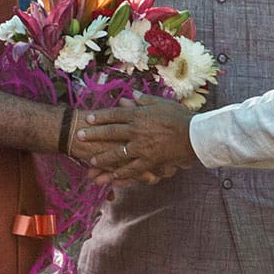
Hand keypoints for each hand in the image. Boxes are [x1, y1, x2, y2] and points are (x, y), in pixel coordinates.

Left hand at [78, 92, 196, 183]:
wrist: (194, 135)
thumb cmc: (179, 116)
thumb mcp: (161, 103)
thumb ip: (143, 100)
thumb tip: (130, 96)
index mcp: (139, 115)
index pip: (114, 115)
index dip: (100, 117)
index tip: (88, 118)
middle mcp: (137, 130)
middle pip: (111, 132)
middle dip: (94, 135)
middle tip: (79, 137)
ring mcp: (142, 147)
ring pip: (117, 153)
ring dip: (103, 158)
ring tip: (91, 162)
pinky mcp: (149, 160)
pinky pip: (132, 168)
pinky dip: (122, 173)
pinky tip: (112, 176)